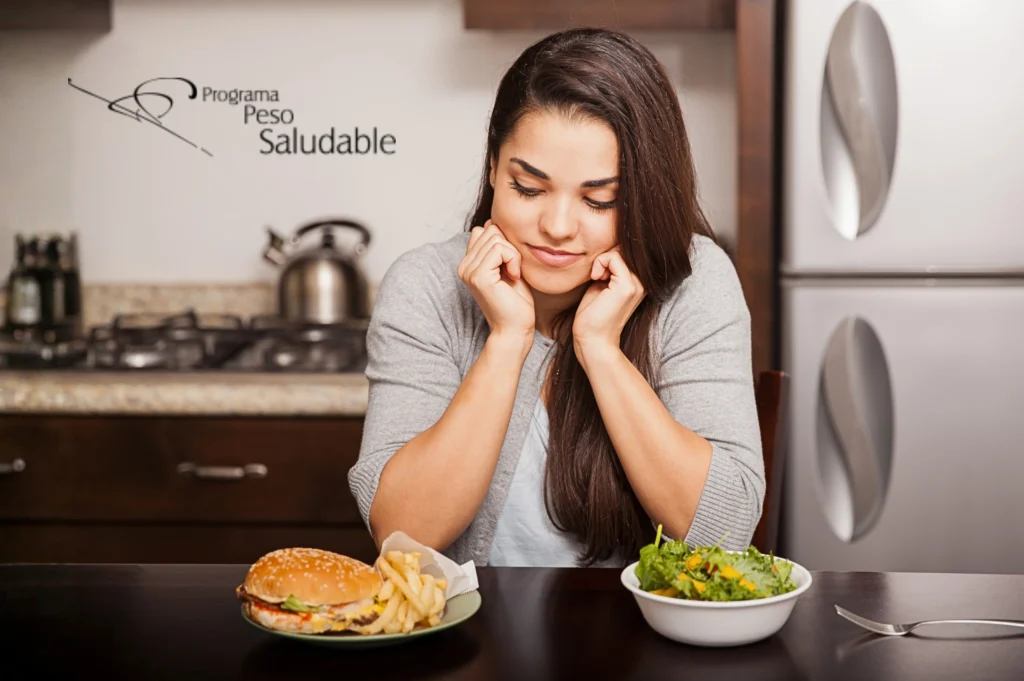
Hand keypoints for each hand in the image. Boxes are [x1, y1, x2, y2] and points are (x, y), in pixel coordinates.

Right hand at [457, 220, 534, 343]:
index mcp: (468, 263)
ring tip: (513, 274)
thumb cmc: (516, 300)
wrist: (515, 327)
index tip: (509, 265)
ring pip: (496, 238)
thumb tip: (492, 222)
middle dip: (509, 247)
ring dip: (513, 255)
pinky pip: (500, 249)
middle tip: (513, 270)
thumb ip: (497, 246)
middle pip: (490, 230)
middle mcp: (464, 266)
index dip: (503, 242)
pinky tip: (513, 277)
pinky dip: (514, 260)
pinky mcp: (478, 276)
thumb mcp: (507, 266)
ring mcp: (468, 271)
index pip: (484, 230)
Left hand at [573, 247, 645, 363]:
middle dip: (606, 257)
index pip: (627, 252)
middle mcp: (643, 282)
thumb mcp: (603, 285)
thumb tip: (608, 250)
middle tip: (596, 276)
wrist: (593, 340)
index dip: (609, 257)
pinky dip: (599, 263)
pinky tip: (595, 278)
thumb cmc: (593, 315)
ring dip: (602, 260)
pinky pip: (613, 257)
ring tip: (597, 278)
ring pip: (619, 251)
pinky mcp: (627, 286)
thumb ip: (609, 269)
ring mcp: (638, 284)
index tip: (598, 274)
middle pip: (624, 249)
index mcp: (639, 282)